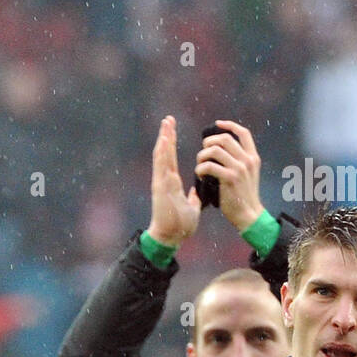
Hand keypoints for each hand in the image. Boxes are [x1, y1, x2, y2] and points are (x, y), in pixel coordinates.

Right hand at [146, 115, 200, 247]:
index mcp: (172, 183)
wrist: (171, 237)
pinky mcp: (161, 187)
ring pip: (162, 156)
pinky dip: (162, 153)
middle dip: (167, 136)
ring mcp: (161, 182)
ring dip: (164, 139)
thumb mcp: (191, 208)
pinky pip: (161, 167)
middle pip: (165, 153)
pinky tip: (164, 140)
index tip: (172, 130)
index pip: (171, 159)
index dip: (171, 144)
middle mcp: (164, 180)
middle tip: (168, 119)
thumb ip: (192, 198)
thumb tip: (195, 193)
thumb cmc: (180, 225)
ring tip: (166, 124)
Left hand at [195, 119, 265, 231]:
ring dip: (202, 156)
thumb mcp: (246, 175)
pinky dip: (201, 169)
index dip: (229, 125)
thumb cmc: (242, 196)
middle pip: (224, 138)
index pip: (243, 133)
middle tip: (203, 153)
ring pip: (214, 150)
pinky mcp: (230, 178)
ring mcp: (240, 168)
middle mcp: (248, 160)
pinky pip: (209, 166)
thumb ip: (238, 161)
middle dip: (208, 142)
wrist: (248, 215)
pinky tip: (201, 176)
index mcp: (253, 157)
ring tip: (200, 166)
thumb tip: (219, 149)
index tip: (217, 124)